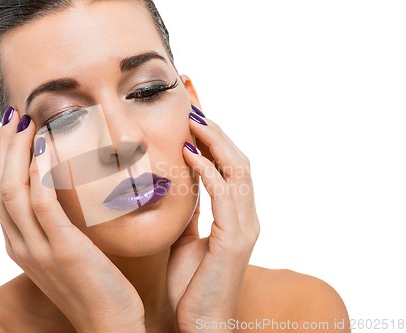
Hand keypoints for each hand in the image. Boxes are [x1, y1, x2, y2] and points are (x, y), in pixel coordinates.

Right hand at [0, 109, 144, 332]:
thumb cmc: (95, 284)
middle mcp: (20, 245)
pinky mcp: (62, 250)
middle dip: (3, 147)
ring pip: (11, 191)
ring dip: (17, 152)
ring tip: (28, 123)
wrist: (110, 323)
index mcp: (19, 244)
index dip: (1, 158)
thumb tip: (63, 189)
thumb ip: (56, 224)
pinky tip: (48, 147)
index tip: (14, 130)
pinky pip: (41, 203)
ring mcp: (37, 249)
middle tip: (15, 117)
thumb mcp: (66, 251)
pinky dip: (40, 172)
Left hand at [167, 111, 259, 331]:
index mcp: (236, 217)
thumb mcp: (187, 240)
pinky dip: (207, 171)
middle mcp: (246, 217)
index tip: (194, 117)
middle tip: (194, 107)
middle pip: (239, 161)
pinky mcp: (234, 240)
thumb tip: (182, 187)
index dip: (215, 141)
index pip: (230, 168)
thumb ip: (191, 213)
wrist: (199, 324)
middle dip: (217, 132)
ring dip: (215, 142)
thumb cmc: (192, 285)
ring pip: (238, 171)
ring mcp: (244, 227)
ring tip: (193, 120)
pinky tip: (188, 154)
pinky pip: (224, 195)